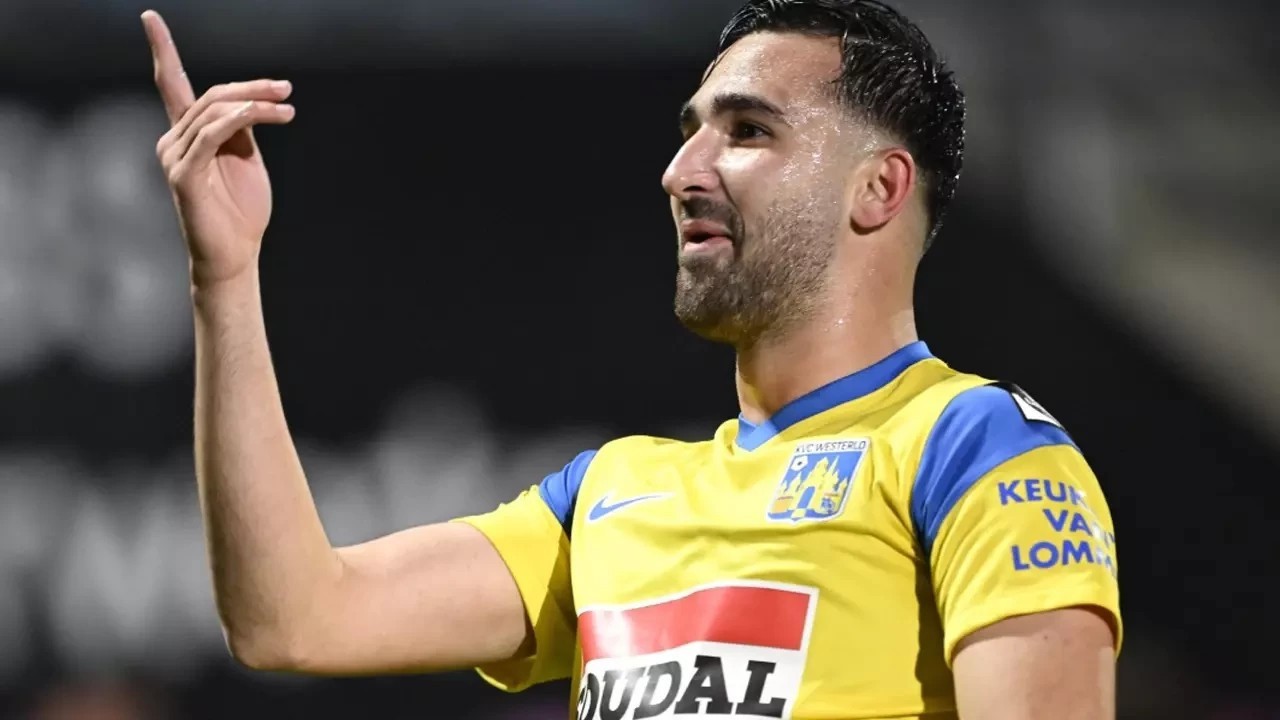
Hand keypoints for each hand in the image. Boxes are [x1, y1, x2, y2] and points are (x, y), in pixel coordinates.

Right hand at [143, 10, 295, 287]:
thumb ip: (241, 126)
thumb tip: (249, 100)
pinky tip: (267, 115)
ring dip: (256, 103)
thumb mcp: (246, 157)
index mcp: (187, 135)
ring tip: (288, 108)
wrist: (237, 255)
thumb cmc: (242, 210)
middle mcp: (173, 141)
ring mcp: (174, 157)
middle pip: (211, 96)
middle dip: (251, 87)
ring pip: (214, 111)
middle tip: (286, 90)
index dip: (162, 50)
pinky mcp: (184, 174)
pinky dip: (240, 119)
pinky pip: (211, 134)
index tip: (150, 16)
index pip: (171, 84)